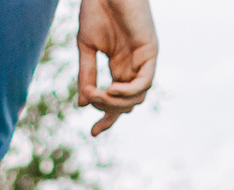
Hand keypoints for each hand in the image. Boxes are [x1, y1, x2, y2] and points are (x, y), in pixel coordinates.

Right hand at [75, 0, 157, 135]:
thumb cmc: (96, 10)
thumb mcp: (86, 48)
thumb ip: (86, 75)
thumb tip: (83, 104)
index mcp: (119, 67)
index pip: (117, 102)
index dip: (107, 119)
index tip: (93, 133)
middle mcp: (133, 66)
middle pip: (127, 105)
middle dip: (107, 110)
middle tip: (91, 98)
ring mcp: (143, 59)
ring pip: (136, 98)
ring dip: (115, 102)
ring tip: (99, 93)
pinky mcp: (150, 50)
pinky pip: (144, 82)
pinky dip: (129, 92)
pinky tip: (112, 89)